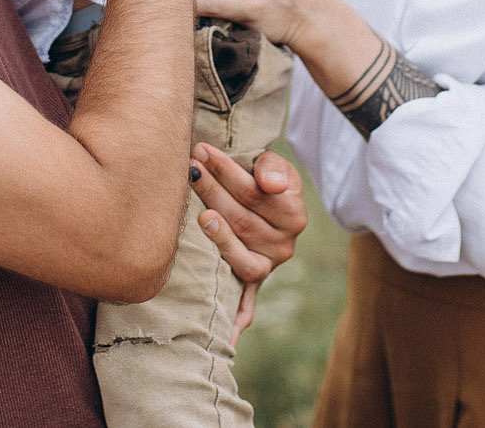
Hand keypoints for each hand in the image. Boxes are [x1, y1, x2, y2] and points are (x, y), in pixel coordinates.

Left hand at [190, 143, 306, 343]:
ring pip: (240, 257)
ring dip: (218, 236)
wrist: (265, 200)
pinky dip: (236, 320)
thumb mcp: (274, 166)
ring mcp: (268, 268)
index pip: (256, 193)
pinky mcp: (252, 284)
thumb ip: (273, 168)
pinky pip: (246, 304)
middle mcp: (285, 246)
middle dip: (213, 191)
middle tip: (189, 168)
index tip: (202, 151)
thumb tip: (271, 185)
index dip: (228, 171)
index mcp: (294, 215)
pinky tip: (224, 334)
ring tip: (200, 215)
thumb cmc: (264, 179)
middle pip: (243, 221)